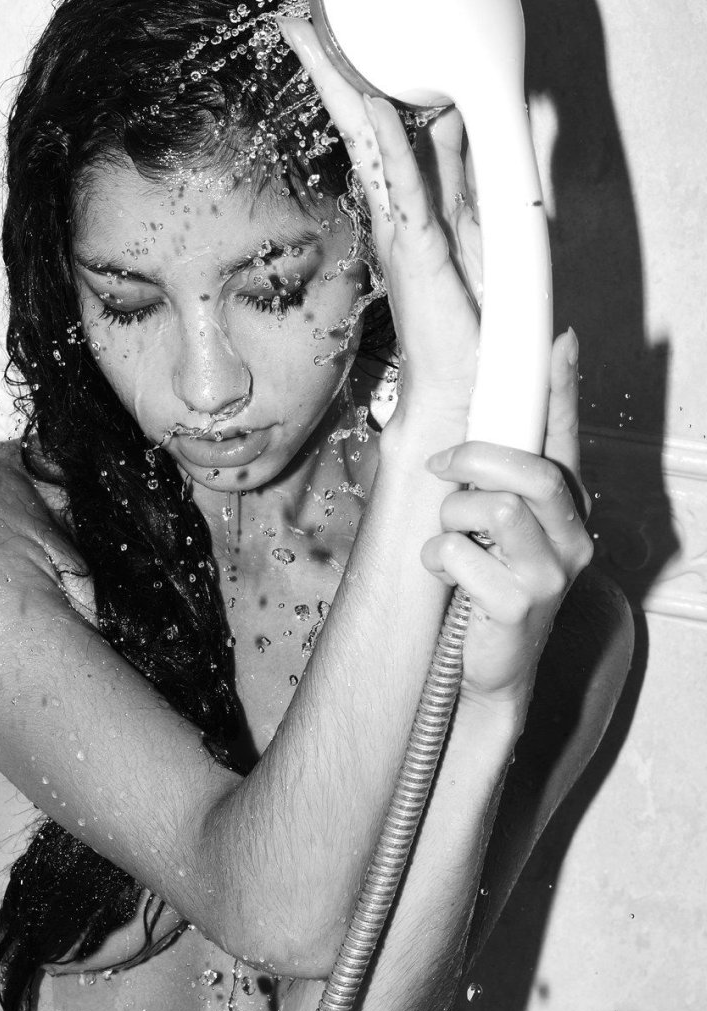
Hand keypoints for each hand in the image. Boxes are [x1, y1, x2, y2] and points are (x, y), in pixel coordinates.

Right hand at [277, 17, 480, 442]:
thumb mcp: (488, 227)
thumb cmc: (473, 324)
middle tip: (306, 30)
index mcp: (421, 208)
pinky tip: (369, 106)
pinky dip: (385, 145)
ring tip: (312, 45)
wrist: (463, 385)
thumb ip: (482, 173)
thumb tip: (485, 118)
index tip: (352, 45)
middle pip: (367, 129)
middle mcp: (403, 214)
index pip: (392, 133)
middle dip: (339, 76)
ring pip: (372, 146)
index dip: (371, 85)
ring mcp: (405, 229)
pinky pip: (401, 185)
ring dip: (345, 93)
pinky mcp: (418, 248)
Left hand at [422, 329, 593, 704]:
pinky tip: (443, 572)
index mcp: (563, 507)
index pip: (566, 437)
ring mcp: (551, 574)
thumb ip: (491, 476)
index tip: (555, 342)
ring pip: (497, 508)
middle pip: (533, 469)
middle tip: (442, 469)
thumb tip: (467, 426)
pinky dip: (438, 558)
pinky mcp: (520, 606)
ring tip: (447, 536)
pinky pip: (463, 555)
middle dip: (474, 458)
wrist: (489, 668)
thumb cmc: (481, 585)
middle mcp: (572, 536)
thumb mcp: (489, 526)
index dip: (561, 388)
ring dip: (452, 516)